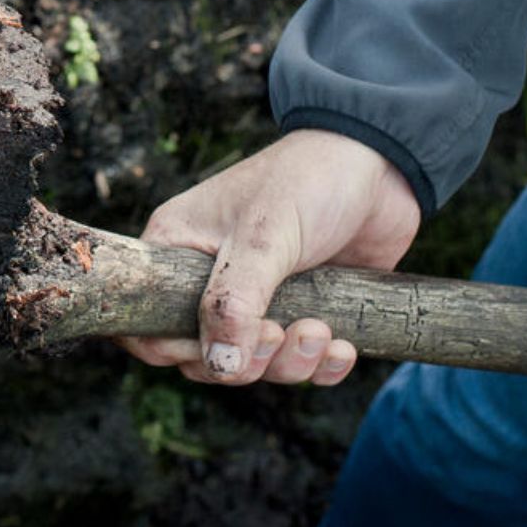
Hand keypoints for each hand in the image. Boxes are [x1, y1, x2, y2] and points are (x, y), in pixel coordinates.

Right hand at [118, 129, 420, 384]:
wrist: (381, 161)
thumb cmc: (307, 181)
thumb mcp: (263, 238)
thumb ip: (234, 302)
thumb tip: (219, 366)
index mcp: (177, 252)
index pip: (146, 322)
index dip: (175, 350)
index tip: (219, 350)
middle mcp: (210, 280)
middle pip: (205, 355)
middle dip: (247, 360)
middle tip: (278, 333)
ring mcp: (259, 298)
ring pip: (255, 362)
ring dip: (288, 362)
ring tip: (321, 331)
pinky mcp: (305, 309)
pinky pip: (299, 361)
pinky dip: (320, 366)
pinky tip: (343, 347)